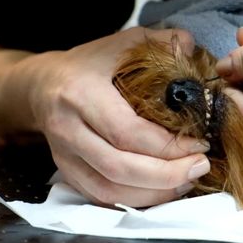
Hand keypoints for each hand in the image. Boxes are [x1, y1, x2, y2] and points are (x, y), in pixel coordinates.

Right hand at [23, 27, 210, 205]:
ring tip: (187, 180)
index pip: (127, 131)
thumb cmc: (88, 64)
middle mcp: (68, 128)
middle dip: (167, 175)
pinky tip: (162, 190)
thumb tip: (193, 50)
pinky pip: (101, 197)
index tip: (200, 142)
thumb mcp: (121, 43)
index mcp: (81, 93)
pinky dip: (135, 200)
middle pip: (119, 168)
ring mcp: (64, 155)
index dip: (168, 145)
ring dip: (154, 193)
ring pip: (109, 190)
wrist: (42, 84)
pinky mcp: (67, 172)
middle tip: (200, 166)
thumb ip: (160, 42)